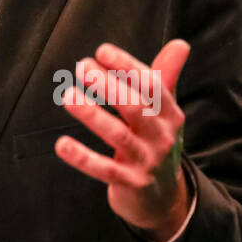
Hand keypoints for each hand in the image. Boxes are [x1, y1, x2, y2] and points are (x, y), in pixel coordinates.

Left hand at [55, 40, 190, 241]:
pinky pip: (105, 169)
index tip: (101, 51)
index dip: (127, 66)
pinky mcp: (131, 184)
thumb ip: (164, 77)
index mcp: (170, 113)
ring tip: (68, 96)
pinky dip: (83, 158)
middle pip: (136, 107)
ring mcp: (147, 161)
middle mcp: (162, 136)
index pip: (151, 85)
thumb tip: (181, 43)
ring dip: (92, 115)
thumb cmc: (155, 141)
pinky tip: (61, 144)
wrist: (162, 198)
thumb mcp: (164, 112)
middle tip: (81, 67)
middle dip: (109, 86)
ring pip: (119, 135)